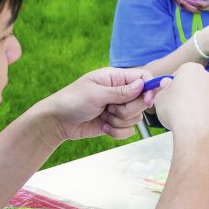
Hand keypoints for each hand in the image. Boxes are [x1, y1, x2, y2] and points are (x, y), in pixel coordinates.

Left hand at [37, 67, 154, 141]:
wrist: (57, 122)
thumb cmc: (72, 101)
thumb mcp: (95, 94)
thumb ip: (120, 91)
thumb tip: (142, 85)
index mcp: (115, 77)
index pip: (144, 77)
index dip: (150, 88)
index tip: (147, 101)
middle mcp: (120, 92)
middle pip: (143, 101)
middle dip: (128, 110)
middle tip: (111, 108)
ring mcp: (118, 108)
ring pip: (136, 117)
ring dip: (120, 121)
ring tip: (103, 116)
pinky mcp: (115, 123)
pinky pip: (128, 131)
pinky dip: (117, 132)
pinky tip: (103, 126)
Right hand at [152, 64, 208, 139]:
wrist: (197, 133)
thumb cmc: (177, 112)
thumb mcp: (160, 98)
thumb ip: (163, 89)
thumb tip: (167, 86)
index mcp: (192, 69)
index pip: (180, 72)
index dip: (173, 83)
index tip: (169, 93)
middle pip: (195, 82)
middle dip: (187, 91)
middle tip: (177, 105)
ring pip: (205, 94)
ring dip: (197, 102)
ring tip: (186, 116)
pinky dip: (205, 112)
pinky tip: (196, 122)